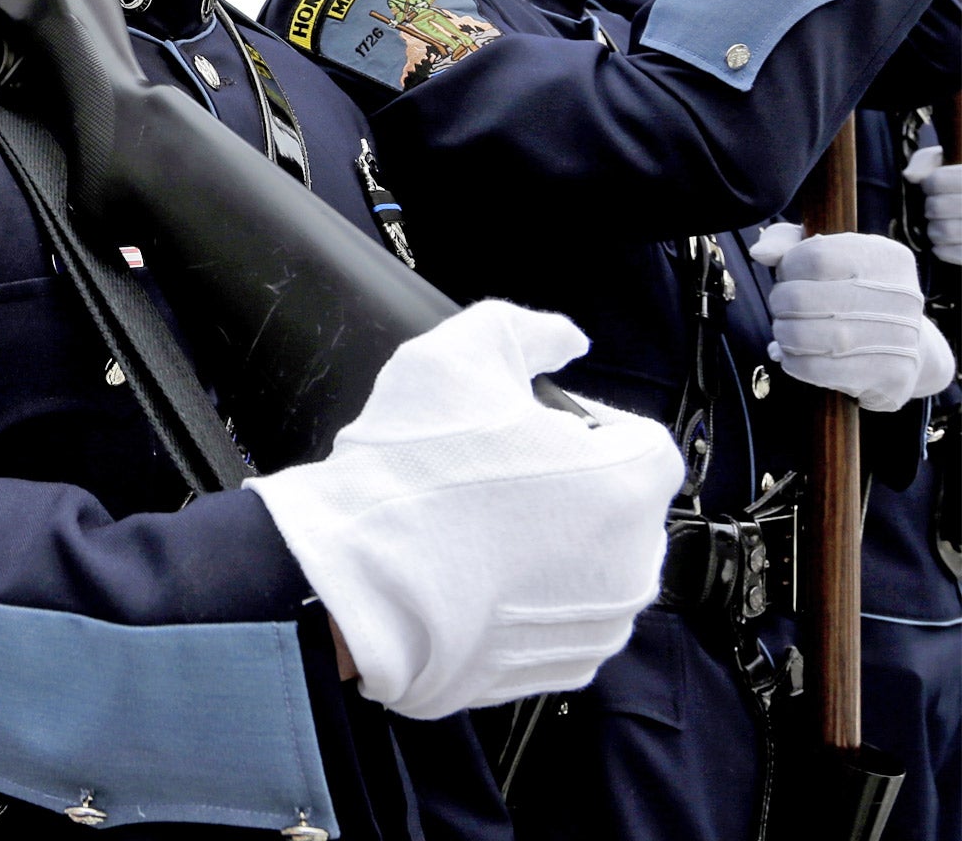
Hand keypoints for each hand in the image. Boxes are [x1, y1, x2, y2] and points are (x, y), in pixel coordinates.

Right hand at [244, 300, 681, 720]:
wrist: (359, 586)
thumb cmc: (413, 471)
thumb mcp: (459, 352)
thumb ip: (528, 327)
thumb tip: (566, 338)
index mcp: (630, 482)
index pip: (634, 435)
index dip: (576, 421)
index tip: (519, 428)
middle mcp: (637, 562)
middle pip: (618, 502)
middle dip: (568, 484)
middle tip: (491, 474)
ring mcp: (602, 625)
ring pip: (592, 563)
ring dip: (552, 542)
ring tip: (475, 528)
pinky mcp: (563, 670)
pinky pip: (562, 617)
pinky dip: (531, 598)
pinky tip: (473, 577)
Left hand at [750, 223, 953, 408]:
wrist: (909, 346)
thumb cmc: (851, 289)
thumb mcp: (823, 251)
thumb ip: (785, 240)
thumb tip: (760, 253)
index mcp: (885, 257)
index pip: (815, 256)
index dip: (788, 268)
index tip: (791, 276)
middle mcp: (901, 295)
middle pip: (800, 298)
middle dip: (779, 303)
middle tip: (785, 308)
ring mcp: (900, 338)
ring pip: (802, 335)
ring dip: (783, 334)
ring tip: (789, 331)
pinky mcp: (890, 375)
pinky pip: (814, 369)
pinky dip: (793, 362)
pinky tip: (800, 355)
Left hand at [904, 145, 961, 266]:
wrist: (960, 199)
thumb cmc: (953, 179)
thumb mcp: (941, 161)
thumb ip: (924, 162)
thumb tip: (910, 176)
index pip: (936, 181)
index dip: (929, 185)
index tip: (932, 187)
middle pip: (937, 208)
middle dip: (930, 208)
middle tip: (935, 209)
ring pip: (944, 231)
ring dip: (934, 230)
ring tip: (940, 224)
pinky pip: (955, 253)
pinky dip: (943, 249)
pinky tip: (946, 241)